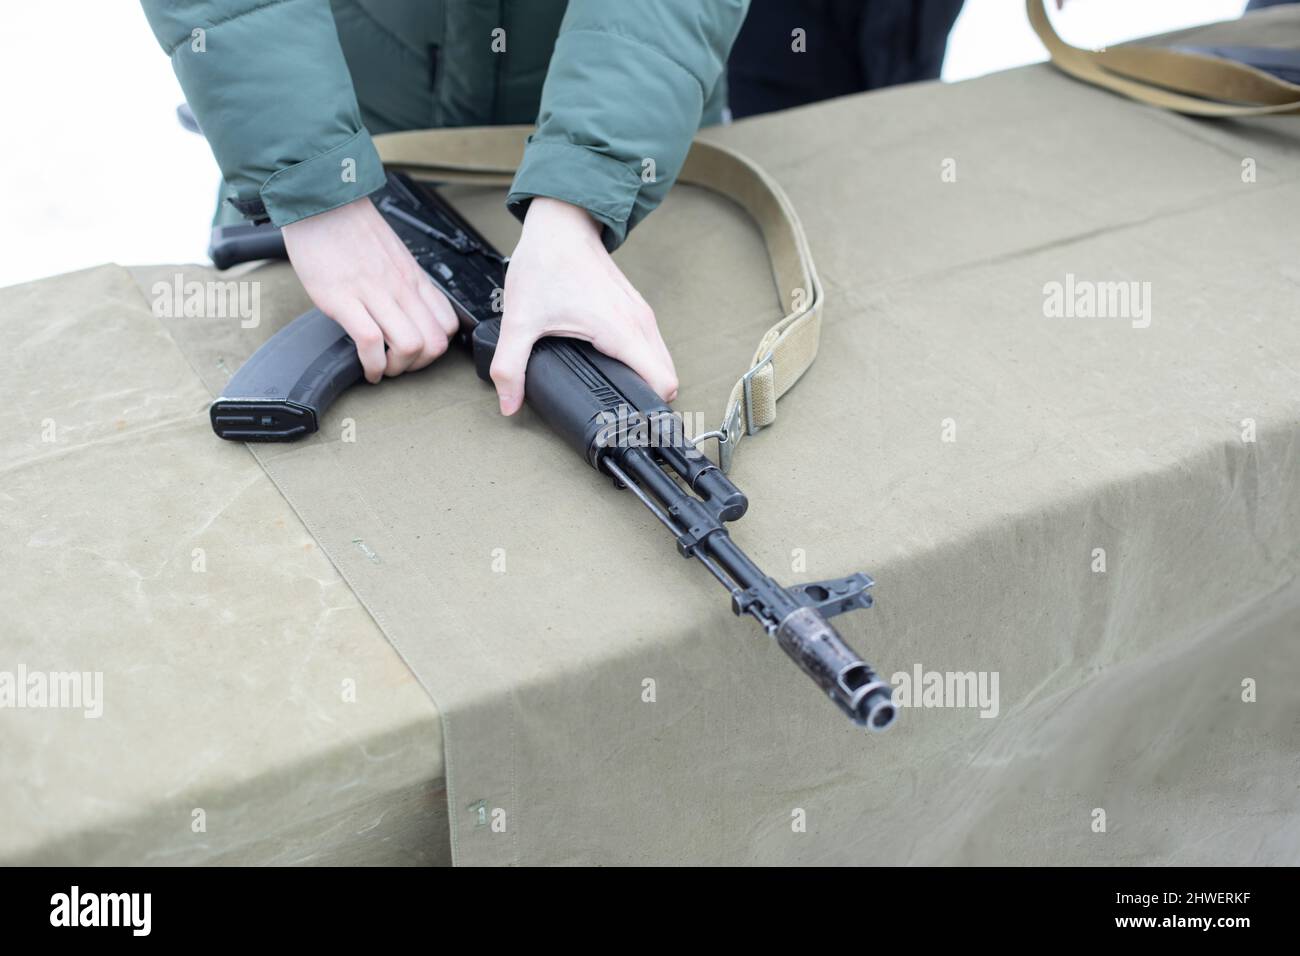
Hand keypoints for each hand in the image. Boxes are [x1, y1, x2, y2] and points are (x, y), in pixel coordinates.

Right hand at [281, 197, 458, 382]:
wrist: (322, 201)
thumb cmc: (351, 229)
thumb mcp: (393, 257)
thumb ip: (404, 284)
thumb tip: (406, 313)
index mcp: (414, 278)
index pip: (447, 325)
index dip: (436, 349)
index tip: (417, 354)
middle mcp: (401, 287)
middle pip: (434, 343)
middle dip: (418, 366)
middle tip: (398, 366)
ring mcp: (374, 293)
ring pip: (409, 346)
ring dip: (396, 368)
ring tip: (381, 368)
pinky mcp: (344, 298)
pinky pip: (370, 342)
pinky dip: (371, 364)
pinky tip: (364, 367)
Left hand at [490, 197, 678, 414]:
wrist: (560, 223)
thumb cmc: (546, 263)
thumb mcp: (520, 319)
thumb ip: (510, 366)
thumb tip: (508, 403)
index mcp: (620, 331)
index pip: (663, 383)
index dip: (651, 409)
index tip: (634, 423)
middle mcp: (640, 323)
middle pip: (667, 377)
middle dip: (650, 400)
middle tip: (624, 416)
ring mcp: (641, 314)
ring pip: (661, 361)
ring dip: (647, 380)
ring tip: (622, 395)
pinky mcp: (636, 308)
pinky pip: (651, 346)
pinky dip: (643, 362)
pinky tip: (618, 368)